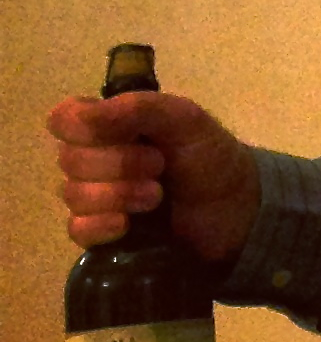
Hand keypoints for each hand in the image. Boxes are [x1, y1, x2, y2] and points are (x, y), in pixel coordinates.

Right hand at [49, 88, 259, 261]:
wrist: (236, 210)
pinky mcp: (102, 233)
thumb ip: (142, 108)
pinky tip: (128, 224)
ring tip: (157, 196)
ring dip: (118, 194)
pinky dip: (102, 226)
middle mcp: (95, 158)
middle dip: (119, 163)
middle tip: (160, 166)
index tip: (122, 133)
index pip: (64, 119)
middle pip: (70, 159)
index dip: (81, 127)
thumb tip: (85, 115)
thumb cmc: (211, 158)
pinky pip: (78, 230)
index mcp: (111, 124)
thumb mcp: (187, 121)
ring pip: (74, 195)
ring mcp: (96, 197)